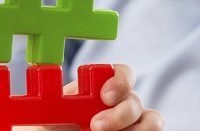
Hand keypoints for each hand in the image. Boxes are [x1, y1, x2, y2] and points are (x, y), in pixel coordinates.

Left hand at [33, 64, 163, 130]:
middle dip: (120, 113)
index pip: (123, 73)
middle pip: (134, 100)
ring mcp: (130, 123)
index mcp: (99, 88)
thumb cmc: (49, 126)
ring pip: (151, 120)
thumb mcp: (48, 111)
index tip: (105, 96)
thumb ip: (59, 102)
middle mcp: (119, 103)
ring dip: (138, 128)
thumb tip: (58, 97)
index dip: (120, 81)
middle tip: (96, 126)